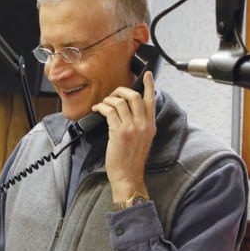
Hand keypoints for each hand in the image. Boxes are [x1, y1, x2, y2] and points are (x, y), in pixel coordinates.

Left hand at [91, 71, 155, 201]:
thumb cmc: (132, 160)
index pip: (151, 100)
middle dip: (121, 91)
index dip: (149, 85)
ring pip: (120, 102)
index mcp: (150, 125)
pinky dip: (101, 107)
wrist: (128, 176)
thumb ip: (141, 124)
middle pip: (134, 96)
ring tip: (103, 105)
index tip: (148, 75)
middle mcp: (143, 124)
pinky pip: (109, 111)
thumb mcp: (143, 139)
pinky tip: (98, 109)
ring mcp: (132, 128)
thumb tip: (131, 109)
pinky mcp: (119, 132)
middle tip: (114, 95)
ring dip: (108, 100)